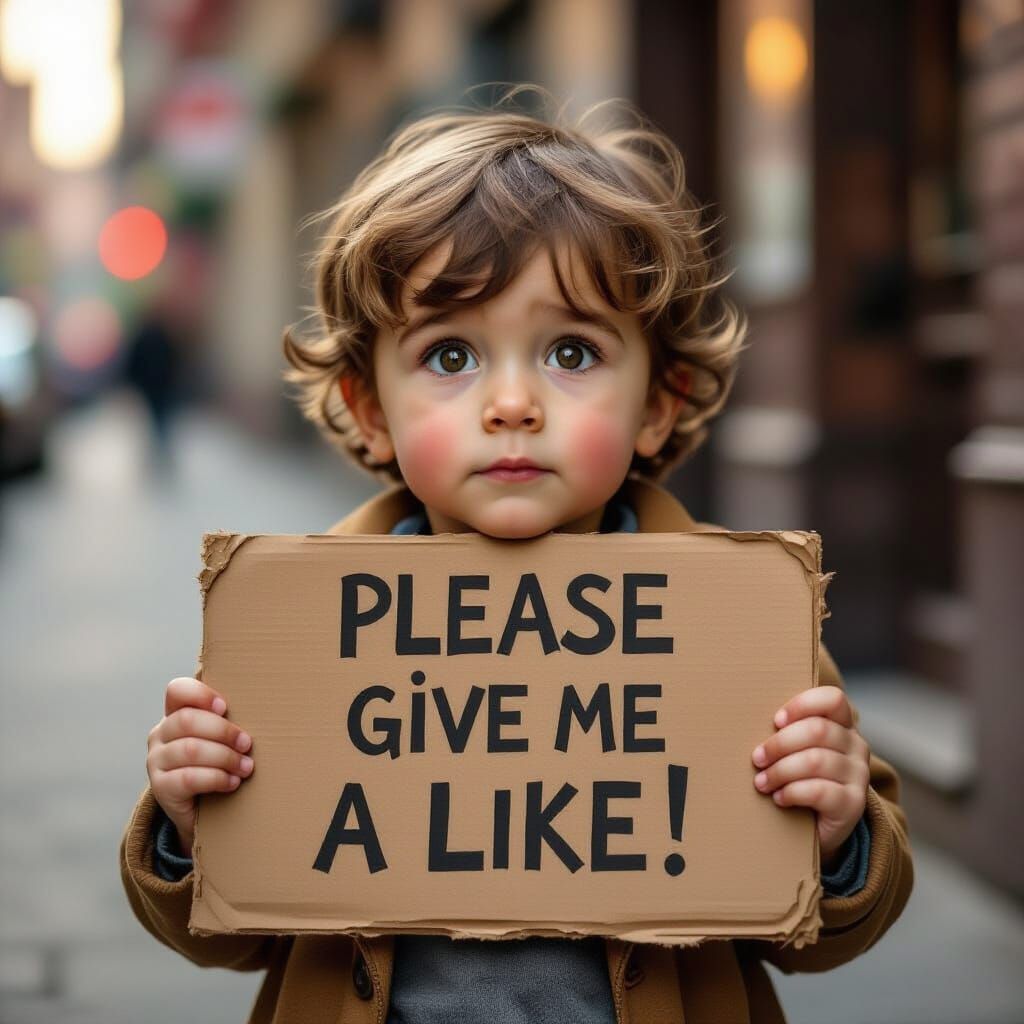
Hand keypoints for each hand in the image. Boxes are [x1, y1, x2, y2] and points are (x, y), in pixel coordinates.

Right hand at [146, 677, 253, 857]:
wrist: (204, 813)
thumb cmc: (219, 765)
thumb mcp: (222, 739)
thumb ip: (228, 722)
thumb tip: (263, 709)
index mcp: (174, 714)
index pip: (177, 690)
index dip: (201, 694)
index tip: (225, 707)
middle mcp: (160, 735)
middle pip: (187, 720)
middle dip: (224, 731)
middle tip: (247, 744)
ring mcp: (156, 762)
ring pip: (191, 749)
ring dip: (225, 757)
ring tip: (246, 767)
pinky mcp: (161, 788)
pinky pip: (189, 778)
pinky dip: (216, 778)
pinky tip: (232, 783)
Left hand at [751, 686, 869, 866]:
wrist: (817, 827)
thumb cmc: (799, 778)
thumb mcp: (795, 750)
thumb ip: (786, 731)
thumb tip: (749, 719)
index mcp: (842, 725)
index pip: (832, 699)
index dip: (802, 705)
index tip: (776, 721)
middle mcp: (856, 746)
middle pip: (818, 730)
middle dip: (780, 744)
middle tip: (757, 759)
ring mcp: (858, 775)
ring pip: (815, 760)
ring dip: (780, 771)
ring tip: (762, 782)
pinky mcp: (853, 804)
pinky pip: (820, 791)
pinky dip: (792, 792)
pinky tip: (779, 798)